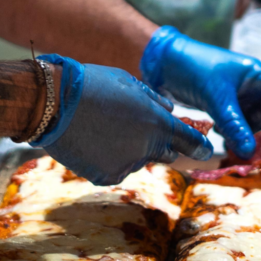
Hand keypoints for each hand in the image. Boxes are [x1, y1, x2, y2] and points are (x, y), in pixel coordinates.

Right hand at [31, 55, 212, 184]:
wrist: (54, 103)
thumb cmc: (94, 86)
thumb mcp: (130, 84)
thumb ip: (155, 101)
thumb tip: (170, 110)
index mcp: (158, 123)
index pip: (190, 141)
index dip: (200, 146)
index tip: (206, 150)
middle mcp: (147, 148)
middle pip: (166, 153)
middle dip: (160, 144)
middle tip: (140, 129)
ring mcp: (127, 165)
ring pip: (138, 160)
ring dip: (131, 149)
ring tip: (106, 128)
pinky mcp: (106, 177)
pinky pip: (117, 170)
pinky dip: (110, 159)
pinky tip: (94, 141)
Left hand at [139, 27, 260, 158]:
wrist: (163, 61)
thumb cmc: (194, 67)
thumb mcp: (217, 97)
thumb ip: (235, 125)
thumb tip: (250, 153)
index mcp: (259, 76)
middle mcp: (253, 87)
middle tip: (255, 157)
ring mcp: (239, 97)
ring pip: (255, 124)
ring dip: (249, 140)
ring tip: (237, 153)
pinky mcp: (225, 106)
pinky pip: (238, 126)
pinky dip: (236, 137)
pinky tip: (226, 143)